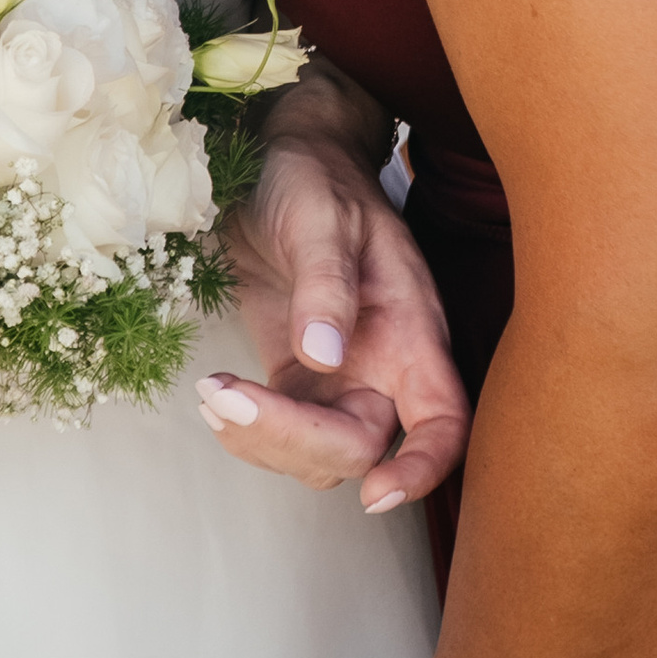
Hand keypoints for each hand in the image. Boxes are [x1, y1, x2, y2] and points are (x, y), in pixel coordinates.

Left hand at [200, 72, 470, 509]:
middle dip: (294, 440)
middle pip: (363, 447)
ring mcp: (338, 378)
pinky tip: (214, 393)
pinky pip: (280, 433)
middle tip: (226, 395)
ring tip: (212, 391)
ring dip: (262, 441)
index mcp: (412, 331)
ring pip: (317, 454)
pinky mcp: (295, 379)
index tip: (378, 493)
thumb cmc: (315, 178)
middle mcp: (383, 367)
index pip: (444, 422)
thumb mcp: (321, 218)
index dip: (423, 468)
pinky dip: (245, 429)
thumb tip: (325, 356)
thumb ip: (327, 284)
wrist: (279, 164)